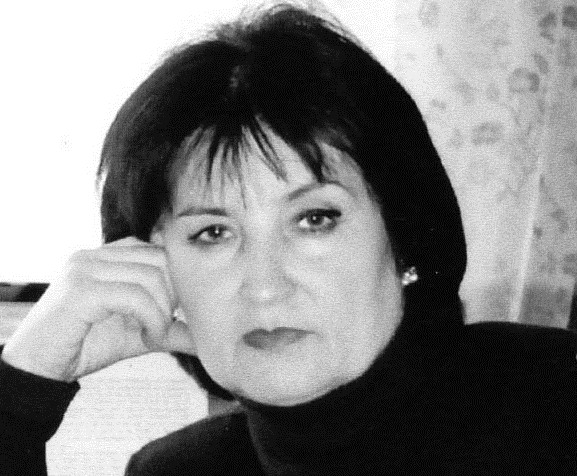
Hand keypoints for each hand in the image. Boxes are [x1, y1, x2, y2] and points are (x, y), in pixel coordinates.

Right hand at [1, 237, 194, 381]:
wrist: (37, 369)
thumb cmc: (85, 346)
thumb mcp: (137, 334)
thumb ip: (169, 328)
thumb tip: (206, 337)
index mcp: (106, 256)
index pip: (157, 250)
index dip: (174, 280)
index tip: (172, 312)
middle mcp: (94, 255)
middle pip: (160, 258)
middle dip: (173, 294)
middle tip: (165, 325)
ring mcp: (85, 268)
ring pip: (151, 277)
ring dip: (162, 312)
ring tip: (153, 335)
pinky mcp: (81, 290)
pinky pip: (134, 296)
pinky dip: (151, 319)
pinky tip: (147, 338)